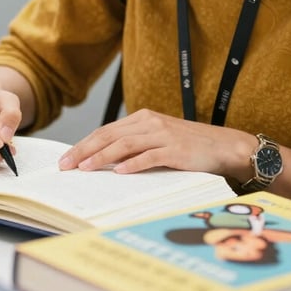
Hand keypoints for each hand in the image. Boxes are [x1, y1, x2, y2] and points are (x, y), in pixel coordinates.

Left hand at [57, 108, 255, 177]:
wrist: (224, 146)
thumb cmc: (189, 146)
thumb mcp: (158, 139)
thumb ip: (135, 145)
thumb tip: (105, 161)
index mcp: (142, 118)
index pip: (106, 131)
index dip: (84, 143)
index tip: (66, 158)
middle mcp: (150, 122)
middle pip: (110, 135)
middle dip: (85, 150)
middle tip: (66, 165)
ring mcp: (163, 135)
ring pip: (125, 144)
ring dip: (103, 157)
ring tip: (85, 168)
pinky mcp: (176, 149)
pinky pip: (150, 156)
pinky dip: (133, 164)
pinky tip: (120, 172)